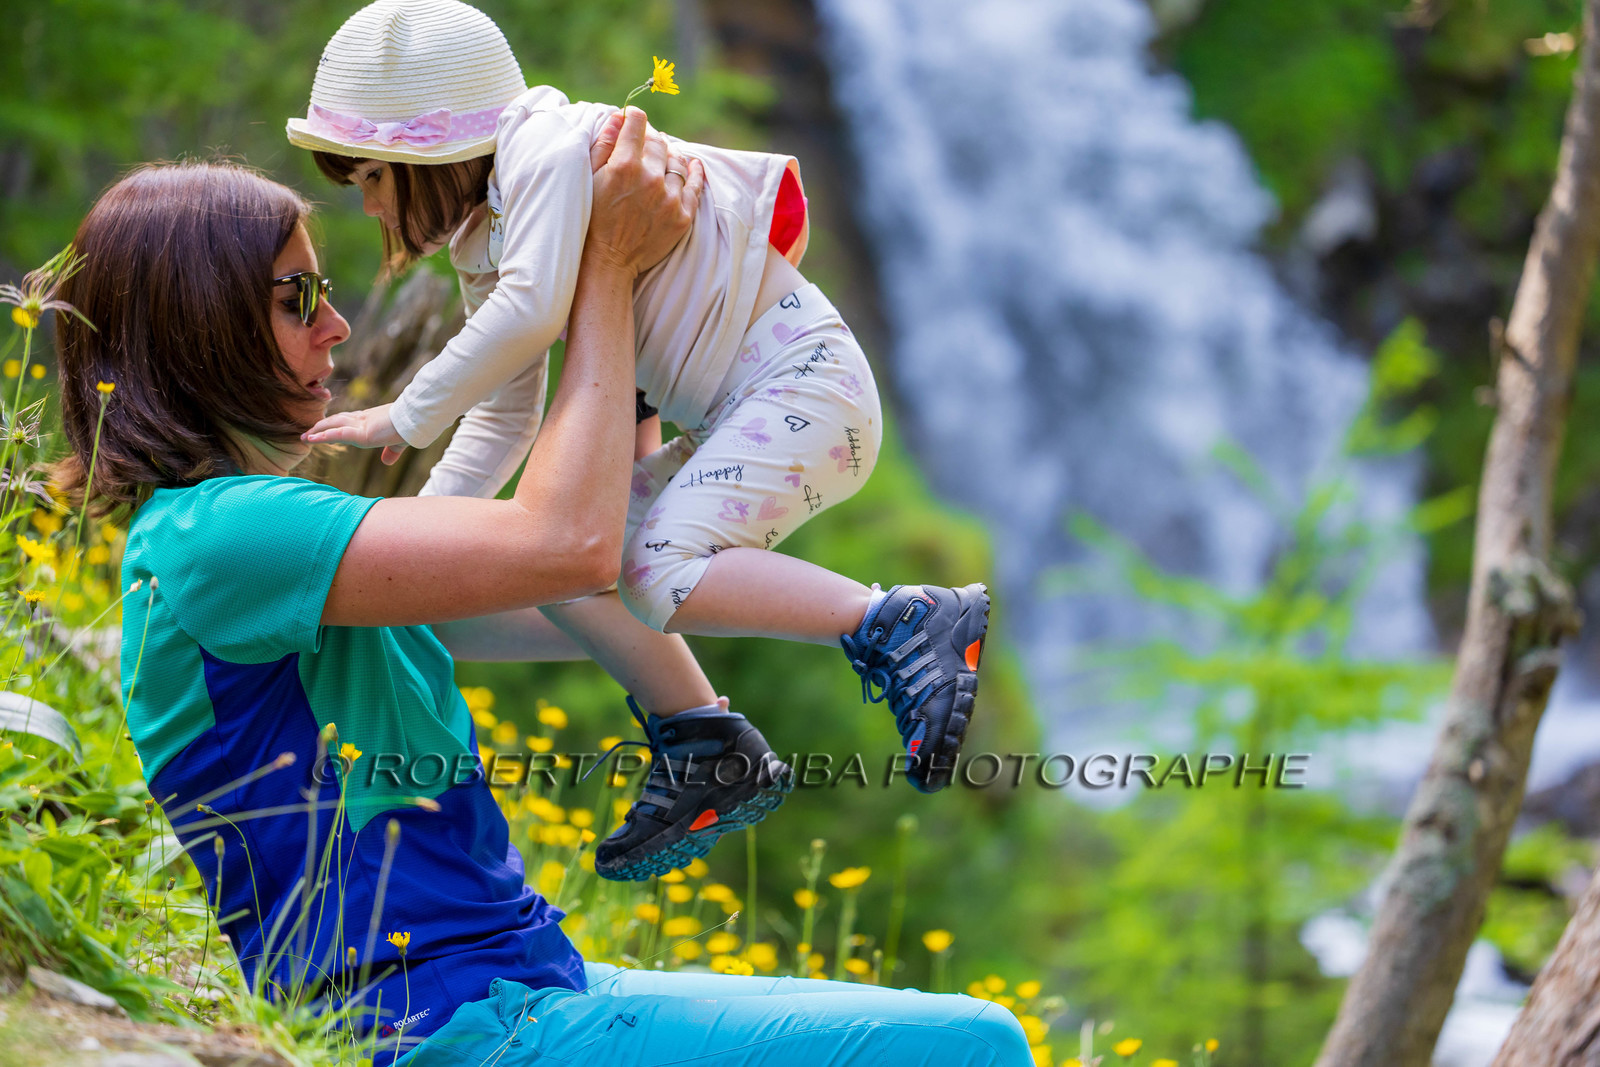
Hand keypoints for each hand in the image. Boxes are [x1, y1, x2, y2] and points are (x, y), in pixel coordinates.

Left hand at [302, 403, 408, 464]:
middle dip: (322, 426)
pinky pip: (337, 433)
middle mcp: (364, 420)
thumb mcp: (399, 442)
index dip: (336, 425)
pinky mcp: (362, 433)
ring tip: (305, 437)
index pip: (349, 421)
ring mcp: (361, 425)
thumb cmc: (411, 427)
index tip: (325, 429)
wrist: (417, 419)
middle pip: (337, 420)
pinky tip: (310, 439)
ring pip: (333, 424)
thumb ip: (392, 452)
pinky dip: (322, 436)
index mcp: (372, 421)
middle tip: (309, 433)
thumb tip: (386, 462)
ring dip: (317, 430)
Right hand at [584, 106, 704, 276]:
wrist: (609, 261)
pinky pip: (695, 186)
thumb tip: (619, 116)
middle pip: (659, 142)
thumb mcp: (590, 178)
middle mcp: (651, 179)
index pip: (637, 124)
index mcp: (624, 165)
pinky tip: (694, 165)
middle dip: (650, 138)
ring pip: (677, 161)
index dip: (634, 116)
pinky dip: (695, 172)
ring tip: (662, 158)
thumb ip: (605, 144)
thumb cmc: (593, 219)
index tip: (632, 116)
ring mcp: (670, 198)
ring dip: (669, 155)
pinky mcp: (683, 216)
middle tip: (644, 143)